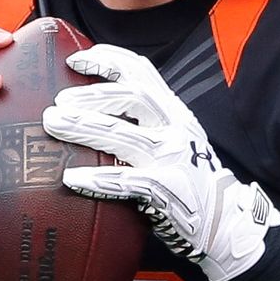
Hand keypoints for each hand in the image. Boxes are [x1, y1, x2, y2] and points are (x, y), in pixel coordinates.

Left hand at [42, 44, 279, 280]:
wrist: (225, 221)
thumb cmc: (191, 181)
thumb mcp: (176, 139)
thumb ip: (148, 122)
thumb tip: (99, 107)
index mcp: (174, 112)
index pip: (143, 72)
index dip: (109, 60)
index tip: (77, 59)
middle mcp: (176, 129)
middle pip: (132, 97)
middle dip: (92, 94)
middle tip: (59, 103)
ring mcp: (173, 158)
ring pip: (124, 135)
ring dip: (85, 127)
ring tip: (54, 124)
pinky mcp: (167, 189)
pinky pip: (126, 181)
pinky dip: (97, 179)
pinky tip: (72, 178)